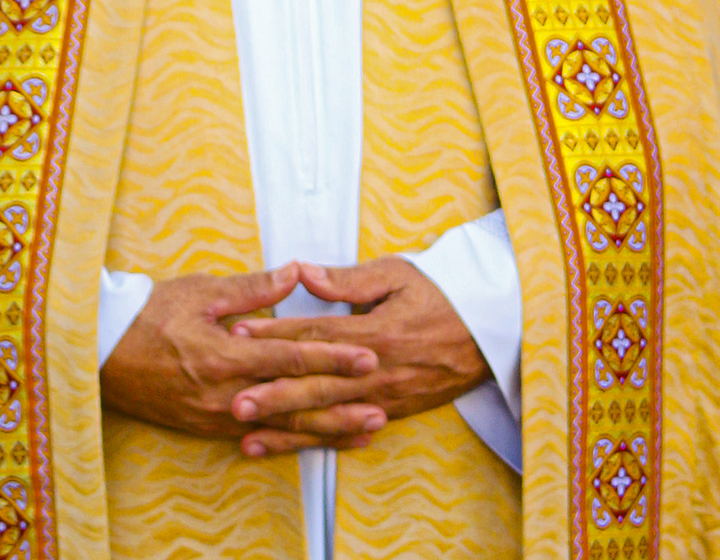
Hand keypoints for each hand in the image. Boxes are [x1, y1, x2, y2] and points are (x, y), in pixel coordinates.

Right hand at [99, 263, 387, 449]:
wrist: (102, 352)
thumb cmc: (151, 314)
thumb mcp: (203, 291)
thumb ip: (255, 288)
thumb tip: (297, 272)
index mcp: (227, 354)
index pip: (292, 358)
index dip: (333, 359)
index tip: (368, 357)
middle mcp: (225, 393)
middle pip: (295, 403)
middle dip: (341, 404)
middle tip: (381, 403)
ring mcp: (216, 416)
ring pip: (282, 428)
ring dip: (325, 431)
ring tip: (364, 431)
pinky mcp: (207, 428)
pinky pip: (259, 437)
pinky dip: (293, 440)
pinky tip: (315, 443)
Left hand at [228, 256, 489, 456]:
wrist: (485, 333)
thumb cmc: (438, 295)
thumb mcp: (396, 274)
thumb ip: (348, 278)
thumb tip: (304, 272)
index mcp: (375, 332)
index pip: (315, 333)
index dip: (276, 334)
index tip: (240, 333)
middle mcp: (376, 371)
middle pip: (316, 384)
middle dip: (272, 393)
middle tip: (234, 401)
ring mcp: (382, 398)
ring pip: (327, 415)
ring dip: (286, 426)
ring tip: (247, 433)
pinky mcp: (389, 413)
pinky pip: (345, 431)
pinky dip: (313, 441)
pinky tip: (285, 447)